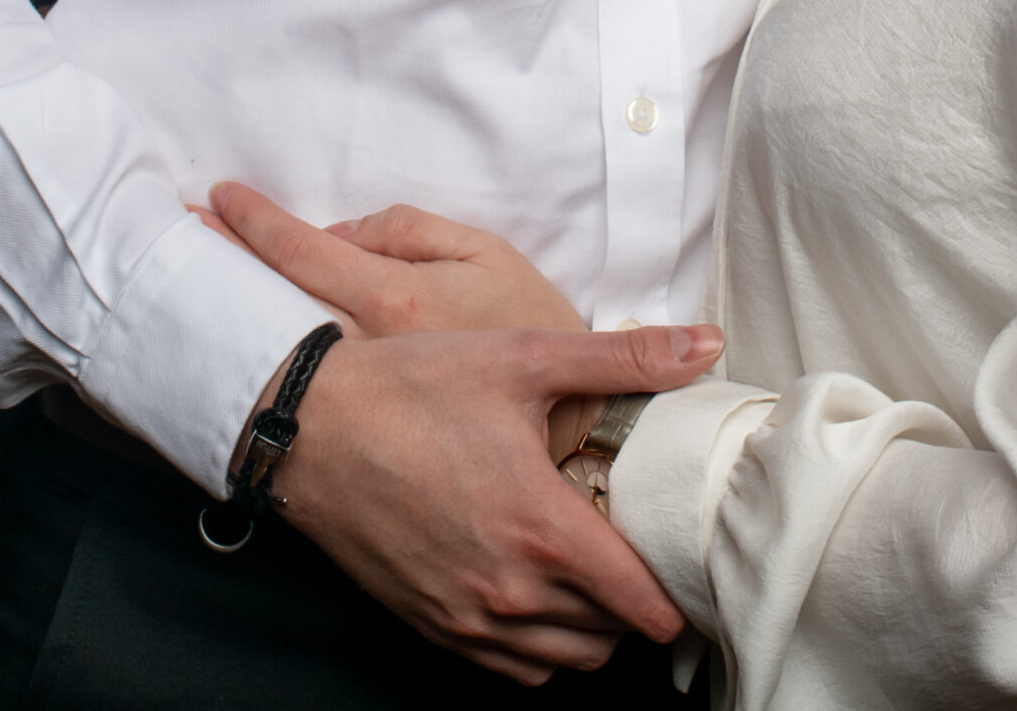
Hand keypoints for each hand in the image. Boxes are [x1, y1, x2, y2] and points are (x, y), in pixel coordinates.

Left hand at [207, 184, 610, 461]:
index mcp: (392, 299)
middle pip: (269, 304)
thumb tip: (344, 232)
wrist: (570, 432)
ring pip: (274, 352)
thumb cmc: (535, 333)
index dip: (253, 221)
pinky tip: (241, 361)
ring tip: (190, 296)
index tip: (214, 198)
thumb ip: (412, 233)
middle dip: (218, 270)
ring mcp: (355, 404)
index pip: (302, 250)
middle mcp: (360, 353)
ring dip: (230, 322)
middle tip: (169, 241)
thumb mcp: (489, 255)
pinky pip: (296, 397)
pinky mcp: (358, 442)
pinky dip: (259, 374)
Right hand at [258, 321, 722, 683]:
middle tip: (640, 552)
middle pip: (608, 638)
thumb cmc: (415, 385)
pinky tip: (540, 593)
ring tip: (595, 572)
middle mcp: (508, 591)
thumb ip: (622, 359)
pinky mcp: (431, 625)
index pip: (639, 601)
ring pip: (562, 663)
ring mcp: (466, 616)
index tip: (688, 564)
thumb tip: (706, 346)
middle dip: (635, 604)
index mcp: (541, 529)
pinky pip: (511, 669)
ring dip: (590, 630)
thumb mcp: (523, 355)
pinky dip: (539, 649)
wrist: (310, 427)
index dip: (675, 591)